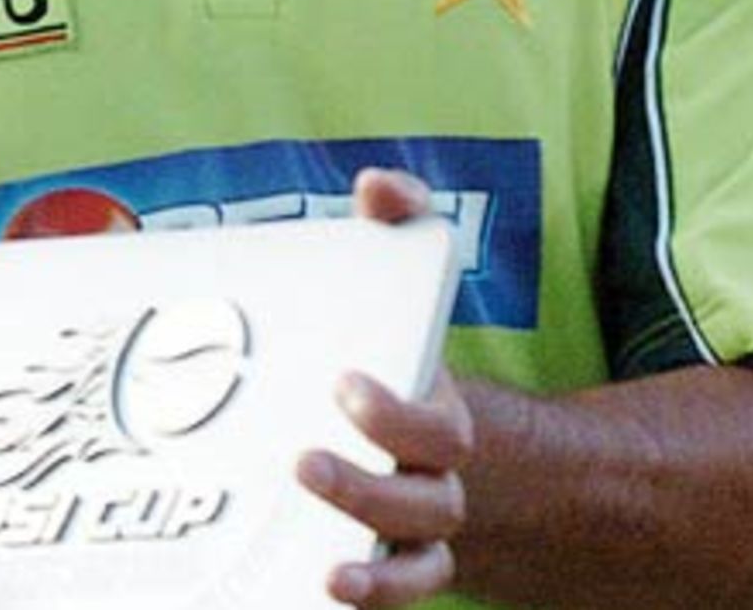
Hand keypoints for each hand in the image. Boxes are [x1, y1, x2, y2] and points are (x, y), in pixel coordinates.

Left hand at [294, 167, 472, 606]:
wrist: (449, 433)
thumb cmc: (401, 344)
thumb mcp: (402, 282)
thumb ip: (397, 224)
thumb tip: (377, 184)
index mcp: (438, 408)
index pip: (435, 424)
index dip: (394, 414)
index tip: (344, 385)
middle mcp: (438, 474)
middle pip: (424, 497)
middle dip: (365, 485)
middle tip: (302, 459)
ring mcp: (422, 523)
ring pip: (415, 553)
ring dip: (370, 557)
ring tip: (320, 554)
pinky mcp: (399, 556)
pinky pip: (404, 589)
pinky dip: (376, 592)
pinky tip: (328, 584)